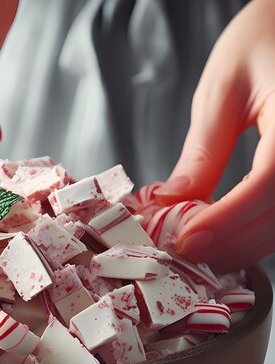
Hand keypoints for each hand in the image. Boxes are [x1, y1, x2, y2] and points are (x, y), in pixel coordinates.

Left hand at [154, 0, 274, 271]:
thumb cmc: (267, 36)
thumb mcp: (223, 90)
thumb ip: (202, 153)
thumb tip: (172, 204)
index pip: (269, 184)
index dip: (226, 220)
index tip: (184, 240)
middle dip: (228, 243)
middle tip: (181, 253)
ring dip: (243, 246)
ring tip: (197, 249)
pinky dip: (258, 233)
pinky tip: (226, 235)